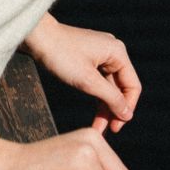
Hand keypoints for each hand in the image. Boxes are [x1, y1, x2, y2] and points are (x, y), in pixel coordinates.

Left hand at [23, 15, 140, 133]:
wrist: (36, 37)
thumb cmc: (61, 55)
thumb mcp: (88, 80)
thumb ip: (111, 98)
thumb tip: (127, 114)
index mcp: (117, 52)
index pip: (132, 86)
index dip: (127, 108)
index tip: (117, 127)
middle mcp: (112, 52)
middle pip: (121, 88)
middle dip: (114, 110)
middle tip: (108, 132)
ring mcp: (100, 55)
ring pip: (109, 87)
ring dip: (105, 108)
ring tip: (98, 130)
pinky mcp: (88, 59)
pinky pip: (98, 83)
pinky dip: (97, 98)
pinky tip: (94, 116)